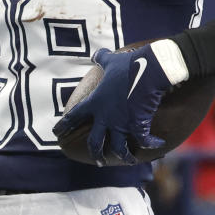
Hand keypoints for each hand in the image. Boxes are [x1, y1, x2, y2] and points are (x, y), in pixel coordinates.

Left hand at [52, 41, 184, 165]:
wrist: (147, 71)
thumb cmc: (127, 65)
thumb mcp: (111, 61)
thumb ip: (102, 59)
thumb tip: (97, 53)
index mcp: (95, 102)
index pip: (74, 116)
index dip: (64, 125)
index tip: (56, 133)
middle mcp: (105, 116)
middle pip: (94, 141)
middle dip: (95, 152)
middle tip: (97, 160)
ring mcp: (121, 123)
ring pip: (118, 148)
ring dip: (124, 155)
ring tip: (128, 160)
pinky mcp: (138, 126)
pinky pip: (143, 140)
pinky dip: (150, 143)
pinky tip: (157, 144)